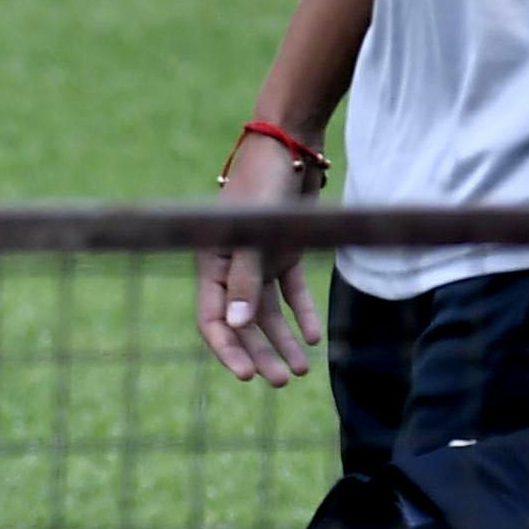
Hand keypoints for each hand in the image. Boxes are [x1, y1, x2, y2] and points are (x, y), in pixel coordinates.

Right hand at [197, 132, 323, 384]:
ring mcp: (258, 260)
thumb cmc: (263, 184)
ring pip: (269, 313)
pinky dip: (303, 314)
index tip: (247, 376)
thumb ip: (244, 280)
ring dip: (283, 341)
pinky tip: (316, 338)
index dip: (228, 349)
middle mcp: (231, 266)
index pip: (212, 319)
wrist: (290, 145)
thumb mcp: (252, 235)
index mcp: (211, 262)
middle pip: (243, 323)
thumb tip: (236, 326)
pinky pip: (291, 292)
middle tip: (282, 382)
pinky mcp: (283, 251)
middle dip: (261, 353)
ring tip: (301, 371)